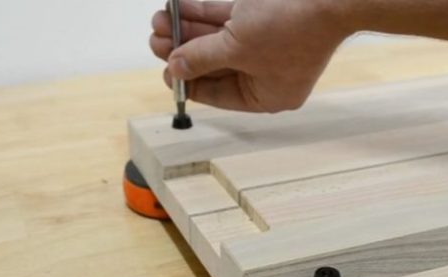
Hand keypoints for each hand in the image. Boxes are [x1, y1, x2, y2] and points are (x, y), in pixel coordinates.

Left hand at [150, 0, 350, 111]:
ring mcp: (268, 46)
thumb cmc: (292, 30)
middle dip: (183, 50)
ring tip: (160, 19)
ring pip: (219, 40)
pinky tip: (180, 7)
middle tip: (154, 40)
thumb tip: (175, 67)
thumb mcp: (237, 48)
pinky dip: (206, 14)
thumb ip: (202, 56)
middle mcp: (267, 74)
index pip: (219, 95)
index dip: (189, 83)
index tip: (165, 72)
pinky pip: (230, 20)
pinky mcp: (267, 20)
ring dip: (189, 29)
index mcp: (267, 96)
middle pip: (215, 65)